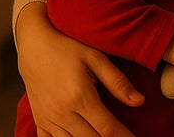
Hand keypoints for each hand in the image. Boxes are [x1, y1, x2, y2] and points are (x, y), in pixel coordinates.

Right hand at [16, 2, 144, 135]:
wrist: (34, 45)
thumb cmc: (67, 48)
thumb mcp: (95, 58)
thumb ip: (118, 82)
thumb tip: (140, 101)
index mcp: (80, 97)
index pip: (108, 129)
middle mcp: (62, 112)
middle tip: (123, 136)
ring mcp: (49, 119)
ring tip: (104, 135)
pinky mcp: (40, 121)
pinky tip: (80, 136)